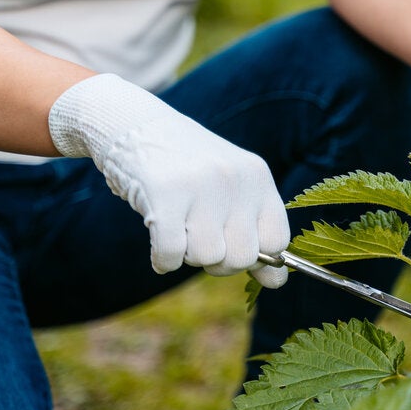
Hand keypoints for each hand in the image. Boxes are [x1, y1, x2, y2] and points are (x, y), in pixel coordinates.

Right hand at [48, 74, 289, 286]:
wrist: (133, 126)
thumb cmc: (186, 169)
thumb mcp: (230, 192)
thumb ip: (256, 235)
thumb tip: (278, 284)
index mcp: (258, 177)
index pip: (277, 241)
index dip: (254, 257)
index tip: (230, 245)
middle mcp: (235, 178)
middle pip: (242, 257)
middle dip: (218, 261)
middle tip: (198, 237)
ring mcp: (201, 184)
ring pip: (206, 257)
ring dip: (187, 256)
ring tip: (177, 228)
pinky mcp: (164, 193)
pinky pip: (171, 255)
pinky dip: (163, 259)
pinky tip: (158, 242)